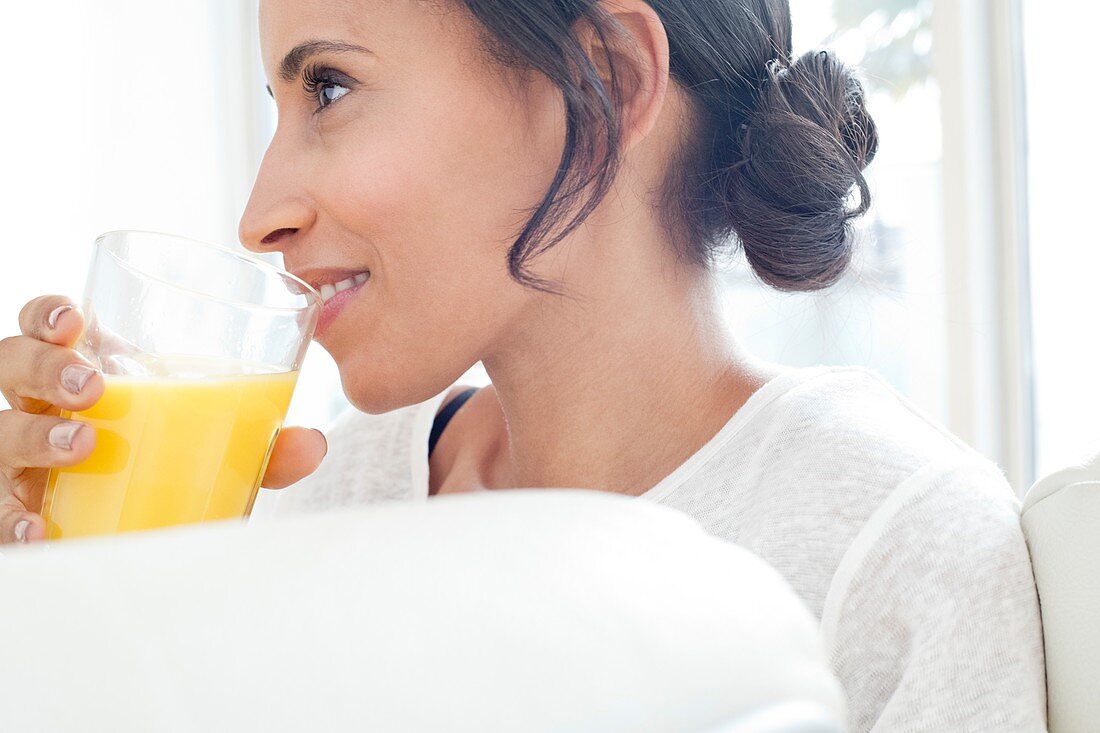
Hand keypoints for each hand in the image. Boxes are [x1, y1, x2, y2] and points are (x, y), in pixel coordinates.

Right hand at [0, 295, 326, 544]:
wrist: (136, 539)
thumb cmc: (168, 471)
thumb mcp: (215, 449)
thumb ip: (258, 442)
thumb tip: (312, 443)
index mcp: (83, 378)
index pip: (46, 328)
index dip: (48, 315)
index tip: (75, 320)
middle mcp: (40, 411)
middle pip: (12, 366)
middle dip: (44, 367)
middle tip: (92, 387)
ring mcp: (19, 464)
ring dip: (34, 434)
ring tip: (82, 443)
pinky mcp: (16, 514)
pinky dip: (16, 522)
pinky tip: (41, 527)